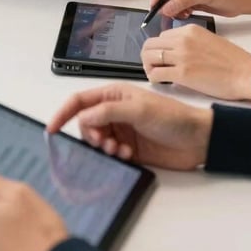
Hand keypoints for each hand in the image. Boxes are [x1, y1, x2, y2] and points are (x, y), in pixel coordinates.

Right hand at [48, 83, 211, 169]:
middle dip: (89, 134)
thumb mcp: (139, 110)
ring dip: (102, 146)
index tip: (52, 128)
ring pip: (96, 140)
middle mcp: (115, 111)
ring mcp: (121, 130)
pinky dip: (113, 156)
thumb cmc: (172, 117)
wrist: (198, 140)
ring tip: (119, 150)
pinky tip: (127, 155)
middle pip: (85, 123)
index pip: (80, 101)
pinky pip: (109, 154)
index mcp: (114, 94)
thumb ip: (109, 112)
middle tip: (103, 142)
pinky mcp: (128, 149)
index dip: (63, 112)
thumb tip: (82, 117)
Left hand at [141, 25, 250, 101]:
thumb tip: (176, 51)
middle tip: (152, 66)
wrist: (246, 73)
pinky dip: (153, 78)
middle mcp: (182, 40)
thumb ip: (190, 42)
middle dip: (147, 56)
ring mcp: (181, 56)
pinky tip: (159, 82)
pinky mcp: (182, 74)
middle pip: (150, 44)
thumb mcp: (208, 40)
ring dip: (148, 67)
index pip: (161, 36)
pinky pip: (156, 73)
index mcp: (189, 30)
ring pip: (149, 57)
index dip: (159, 48)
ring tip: (154, 74)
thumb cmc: (233, 61)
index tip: (161, 57)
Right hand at [149, 0, 245, 19]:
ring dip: (171, 9)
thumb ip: (184, 0)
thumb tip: (165, 8)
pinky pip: (177, 6)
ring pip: (170, 0)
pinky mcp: (192, 0)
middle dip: (163, 2)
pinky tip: (186, 15)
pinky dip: (178, 12)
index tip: (155, 4)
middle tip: (164, 14)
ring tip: (180, 15)